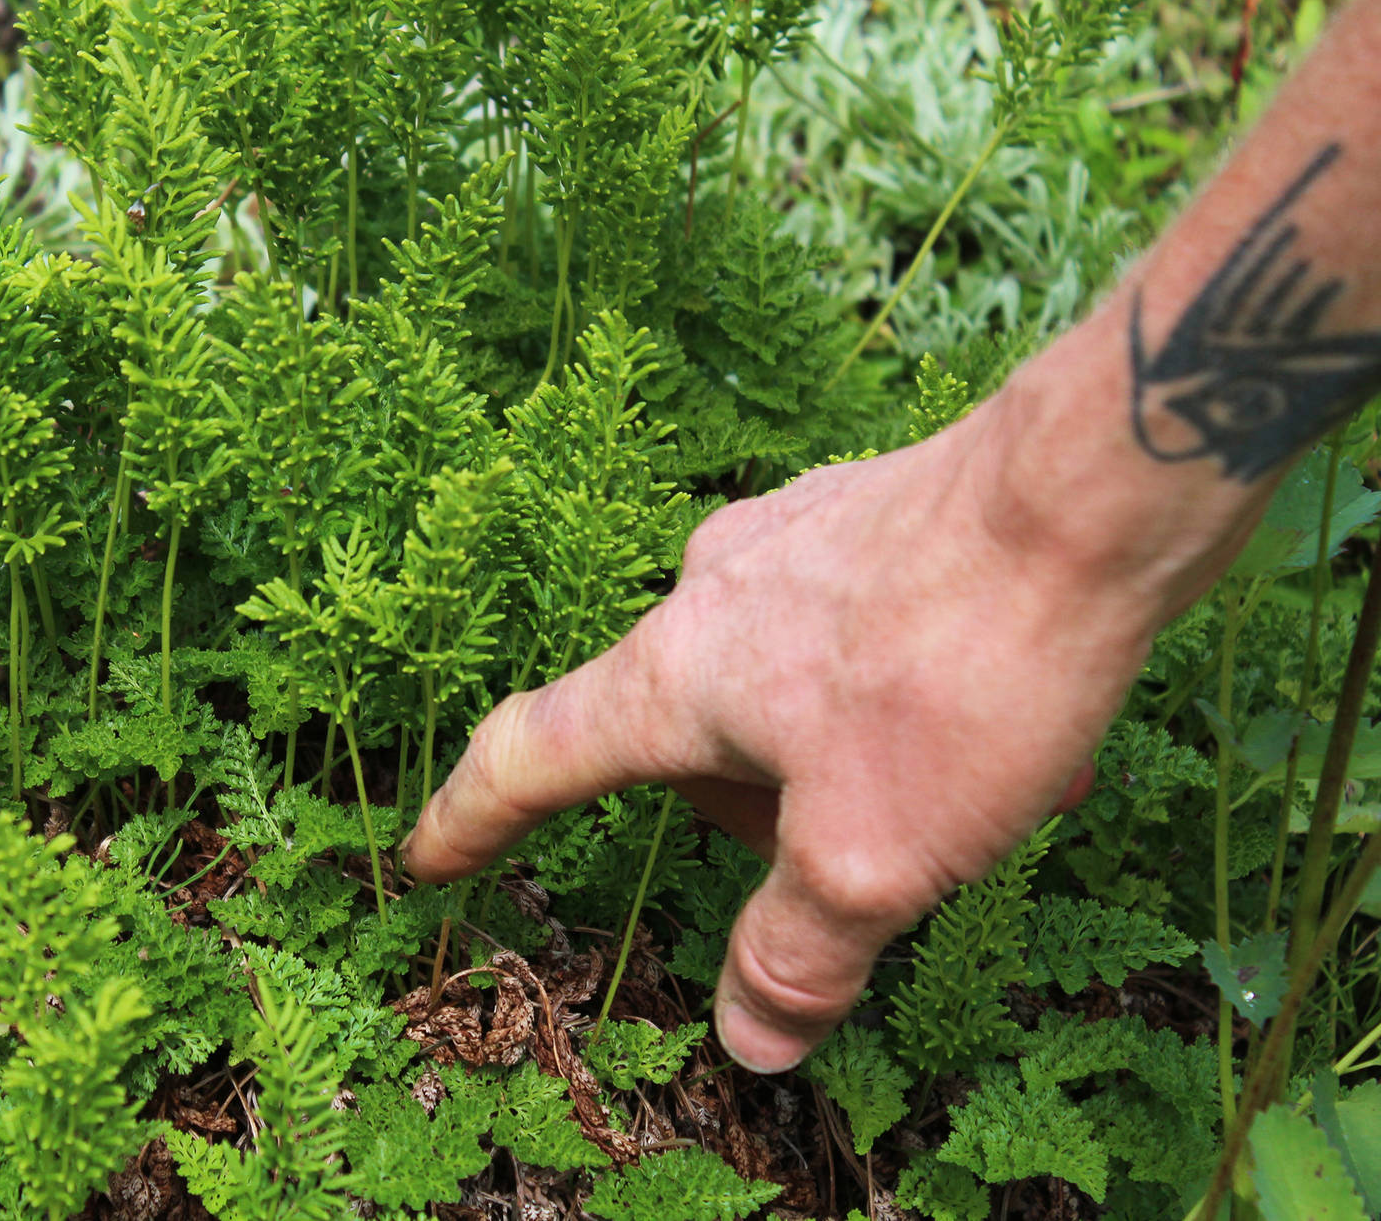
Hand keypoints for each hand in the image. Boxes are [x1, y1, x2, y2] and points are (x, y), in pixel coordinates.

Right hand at [402, 401, 1159, 1072]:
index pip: (530, 758)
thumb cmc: (961, 667)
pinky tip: (1000, 721)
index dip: (472, 822)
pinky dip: (898, 700)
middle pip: (684, 741)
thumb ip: (795, 954)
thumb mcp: (871, 860)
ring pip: (778, 689)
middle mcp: (707, 594)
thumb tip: (747, 1038)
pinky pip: (850, 635)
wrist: (1097, 490)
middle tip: (878, 869)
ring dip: (847, 760)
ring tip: (977, 791)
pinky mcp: (870, 517)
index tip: (429, 859)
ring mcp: (789, 542)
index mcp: (670, 678)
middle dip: (761, 820)